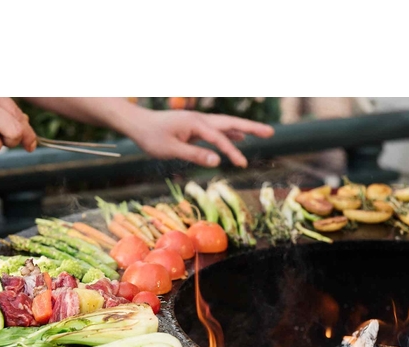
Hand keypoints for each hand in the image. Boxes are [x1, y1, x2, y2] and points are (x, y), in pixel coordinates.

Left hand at [128, 109, 273, 167]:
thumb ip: (194, 155)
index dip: (232, 151)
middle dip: (251, 128)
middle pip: (230, 123)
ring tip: (262, 133)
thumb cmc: (152, 137)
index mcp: (195, 124)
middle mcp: (200, 119)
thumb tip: (217, 161)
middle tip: (271, 132)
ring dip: (243, 129)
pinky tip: (237, 137)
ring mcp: (197, 122)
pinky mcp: (194, 126)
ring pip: (225, 125)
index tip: (242, 164)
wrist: (137, 124)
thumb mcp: (171, 149)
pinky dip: (229, 133)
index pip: (219, 139)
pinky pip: (216, 129)